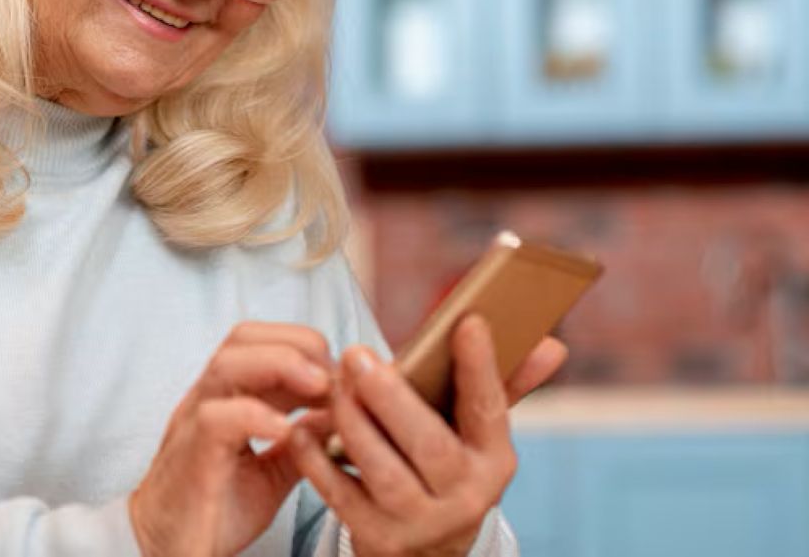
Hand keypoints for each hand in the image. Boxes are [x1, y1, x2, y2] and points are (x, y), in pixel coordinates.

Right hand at [129, 322, 333, 556]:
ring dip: (281, 366)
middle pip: (245, 338)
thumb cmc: (213, 511)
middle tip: (334, 375)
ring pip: (228, 365)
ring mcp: (194, 421)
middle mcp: (209, 399)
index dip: (306, 347)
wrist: (163, 551)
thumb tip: (341, 415)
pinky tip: (286, 429)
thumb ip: (302, 441)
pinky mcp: (190, 455)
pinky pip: (215, 419)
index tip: (342, 376)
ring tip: (318, 387)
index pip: (262, 342)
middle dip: (297, 345)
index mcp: (228, 397)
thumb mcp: (272, 473)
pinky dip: (255, 415)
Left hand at [289, 316, 563, 556]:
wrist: (425, 549)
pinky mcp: (377, 538)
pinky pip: (342, 496)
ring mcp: (419, 522)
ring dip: (354, 423)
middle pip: (430, 446)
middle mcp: (464, 497)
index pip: (491, 409)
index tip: (468, 321)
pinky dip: (318, 460)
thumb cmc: (446, 465)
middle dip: (392, 398)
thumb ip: (502, 385)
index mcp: (494, 460)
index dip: (481, 367)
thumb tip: (552, 345)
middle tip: (357, 354)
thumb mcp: (476, 434)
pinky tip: (303, 426)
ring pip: (384, 471)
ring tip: (333, 383)